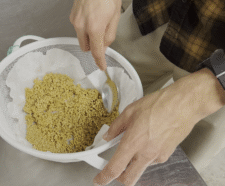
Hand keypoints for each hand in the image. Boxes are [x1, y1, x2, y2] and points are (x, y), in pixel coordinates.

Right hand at [69, 0, 121, 69]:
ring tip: (97, 21)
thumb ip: (109, 35)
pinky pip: (78, 29)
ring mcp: (74, 21)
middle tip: (102, 36)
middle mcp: (81, 26)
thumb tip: (104, 47)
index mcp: (94, 27)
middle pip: (85, 47)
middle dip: (93, 46)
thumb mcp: (115, 16)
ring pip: (81, 38)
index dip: (99, 61)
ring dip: (89, 37)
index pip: (96, 51)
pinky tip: (91, 17)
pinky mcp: (72, 16)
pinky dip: (84, 28)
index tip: (101, 66)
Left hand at [93, 68, 224, 185]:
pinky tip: (147, 140)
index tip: (99, 180)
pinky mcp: (166, 155)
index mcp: (133, 142)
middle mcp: (145, 153)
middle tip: (113, 170)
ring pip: (140, 169)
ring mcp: (157, 156)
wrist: (184, 105)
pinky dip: (145, 155)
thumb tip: (108, 135)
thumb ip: (116, 126)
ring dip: (133, 163)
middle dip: (119, 178)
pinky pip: (151, 160)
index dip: (104, 178)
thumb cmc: (160, 104)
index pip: (115, 168)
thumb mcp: (130, 111)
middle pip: (129, 179)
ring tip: (134, 143)